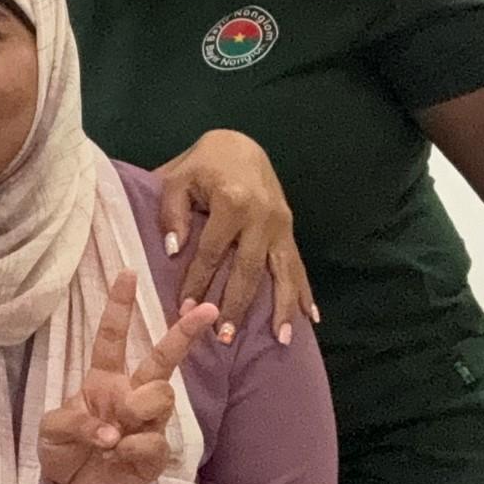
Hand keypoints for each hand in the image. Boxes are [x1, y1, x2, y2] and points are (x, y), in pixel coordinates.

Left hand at [41, 273, 214, 483]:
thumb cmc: (63, 453)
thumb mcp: (52, 430)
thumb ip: (74, 421)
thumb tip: (110, 430)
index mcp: (103, 379)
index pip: (113, 338)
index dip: (120, 307)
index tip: (128, 273)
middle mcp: (130, 395)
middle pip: (163, 360)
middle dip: (183, 332)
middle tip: (205, 309)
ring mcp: (148, 424)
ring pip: (162, 395)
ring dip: (135, 408)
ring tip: (111, 433)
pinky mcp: (156, 455)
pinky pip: (154, 440)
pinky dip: (131, 447)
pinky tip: (116, 455)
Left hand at [153, 129, 312, 343]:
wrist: (240, 144)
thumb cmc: (202, 163)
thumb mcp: (176, 179)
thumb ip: (172, 214)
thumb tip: (175, 251)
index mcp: (232, 202)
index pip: (212, 252)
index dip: (197, 282)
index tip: (184, 309)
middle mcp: (261, 216)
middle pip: (249, 270)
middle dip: (236, 305)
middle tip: (224, 336)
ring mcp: (280, 223)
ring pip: (282, 272)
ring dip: (282, 307)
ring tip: (281, 339)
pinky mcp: (290, 227)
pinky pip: (298, 264)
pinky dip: (304, 291)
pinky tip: (311, 317)